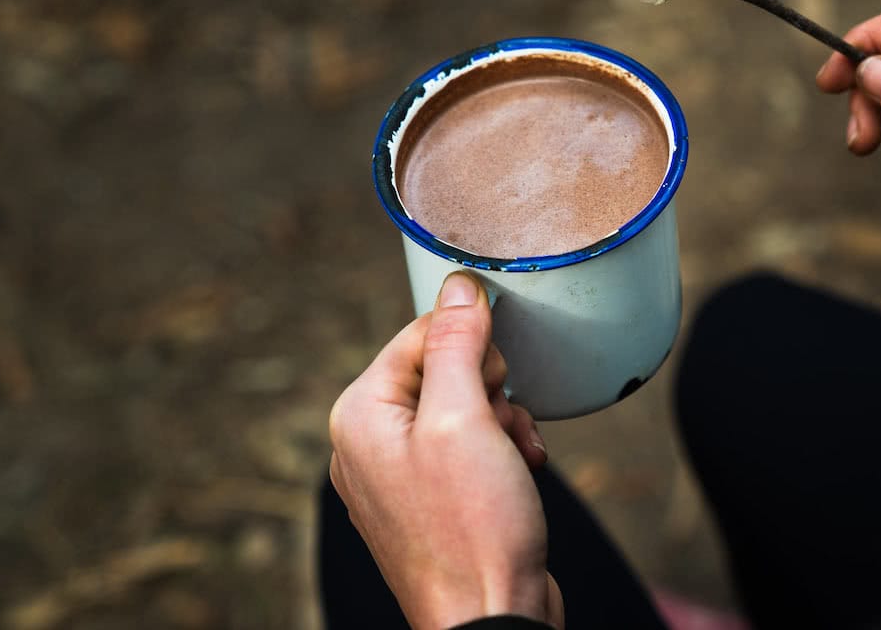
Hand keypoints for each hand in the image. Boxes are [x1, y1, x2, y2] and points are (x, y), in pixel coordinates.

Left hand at [328, 272, 561, 628]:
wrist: (492, 619)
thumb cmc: (471, 529)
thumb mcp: (465, 418)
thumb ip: (456, 343)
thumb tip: (458, 283)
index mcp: (360, 414)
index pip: (419, 332)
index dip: (470, 345)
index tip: (495, 376)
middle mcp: (370, 443)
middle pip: (444, 368)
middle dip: (490, 389)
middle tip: (499, 425)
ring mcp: (400, 476)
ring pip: (465, 406)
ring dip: (504, 421)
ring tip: (514, 458)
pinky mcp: (433, 500)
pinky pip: (470, 446)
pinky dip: (503, 451)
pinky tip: (520, 474)